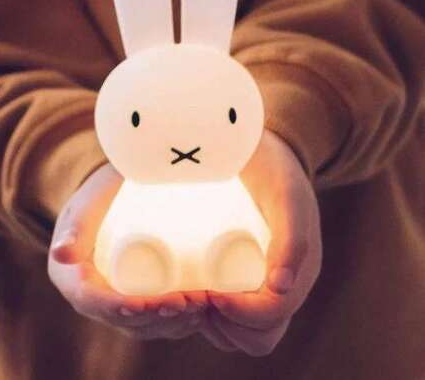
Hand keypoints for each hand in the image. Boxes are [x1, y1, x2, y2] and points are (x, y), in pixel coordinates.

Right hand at [48, 163, 207, 339]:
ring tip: (200, 305)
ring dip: (173, 322)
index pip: (93, 302)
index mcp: (69, 278)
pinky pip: (153, 320)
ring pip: (142, 325)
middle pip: (122, 319)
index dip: (119, 308)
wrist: (119, 190)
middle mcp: (90, 296)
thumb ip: (77, 225)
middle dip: (157, 317)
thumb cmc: (103, 192)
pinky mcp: (135, 295)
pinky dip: (177, 322)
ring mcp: (115, 298)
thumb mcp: (89, 204)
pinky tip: (199, 315)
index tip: (148, 303)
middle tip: (189, 301)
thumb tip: (61, 254)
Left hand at [200, 129, 321, 355]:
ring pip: (241, 331)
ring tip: (188, 295)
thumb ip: (292, 235)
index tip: (206, 291)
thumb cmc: (275, 170)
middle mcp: (284, 285)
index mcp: (299, 272)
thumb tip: (281, 286)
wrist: (265, 153)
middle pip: (257, 335)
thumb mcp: (286, 196)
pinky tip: (190, 292)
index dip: (238, 314)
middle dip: (224, 324)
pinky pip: (232, 314)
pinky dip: (211, 316)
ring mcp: (264, 282)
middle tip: (193, 295)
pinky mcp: (246, 275)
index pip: (270, 317)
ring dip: (214, 325)